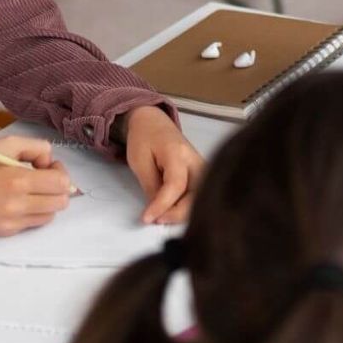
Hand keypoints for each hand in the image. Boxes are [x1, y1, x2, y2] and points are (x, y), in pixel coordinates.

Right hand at [0, 136, 71, 235]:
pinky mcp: (6, 232)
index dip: (60, 172)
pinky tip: (19, 200)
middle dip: (58, 188)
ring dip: (47, 201)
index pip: (61, 183)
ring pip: (50, 215)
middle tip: (44, 178)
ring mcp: (11, 222)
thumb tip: (50, 162)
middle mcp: (16, 205)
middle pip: (61, 202)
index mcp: (16, 181)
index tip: (49, 166)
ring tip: (31, 189)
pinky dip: (33, 211)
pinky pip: (33, 223)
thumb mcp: (4, 144)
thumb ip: (35, 147)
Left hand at [122, 105, 201, 224]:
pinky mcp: (203, 174)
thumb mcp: (139, 161)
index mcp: (178, 153)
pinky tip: (173, 211)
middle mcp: (196, 161)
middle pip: (196, 194)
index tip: (147, 218)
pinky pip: (199, 195)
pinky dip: (188, 207)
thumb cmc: (145, 139)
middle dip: (177, 213)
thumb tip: (157, 211)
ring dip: (184, 212)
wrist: (154, 122)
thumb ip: (150, 186)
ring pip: (201, 198)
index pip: (175, 186)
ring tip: (163, 217)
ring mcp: (203, 167)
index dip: (162, 205)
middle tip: (156, 220)